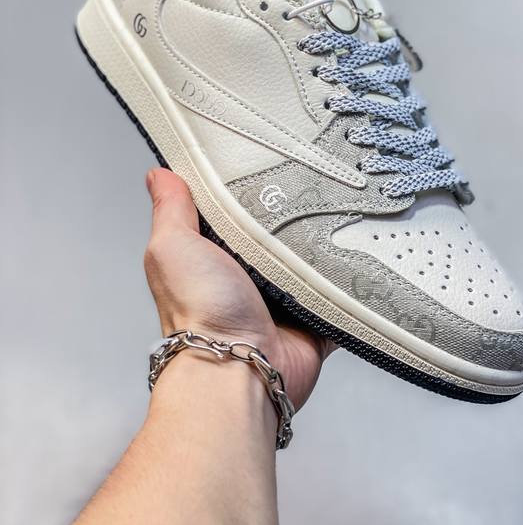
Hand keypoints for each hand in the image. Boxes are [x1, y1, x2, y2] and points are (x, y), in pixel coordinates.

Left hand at [144, 168, 335, 410]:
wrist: (239, 369)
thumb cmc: (200, 313)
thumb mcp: (173, 246)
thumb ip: (170, 209)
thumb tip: (159, 174)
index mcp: (216, 257)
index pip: (235, 211)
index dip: (249, 187)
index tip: (269, 156)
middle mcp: (250, 278)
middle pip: (279, 234)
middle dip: (296, 213)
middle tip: (318, 181)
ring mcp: (285, 300)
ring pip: (313, 261)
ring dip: (326, 245)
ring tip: (346, 210)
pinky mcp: (316, 320)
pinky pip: (341, 295)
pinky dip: (350, 282)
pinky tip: (362, 255)